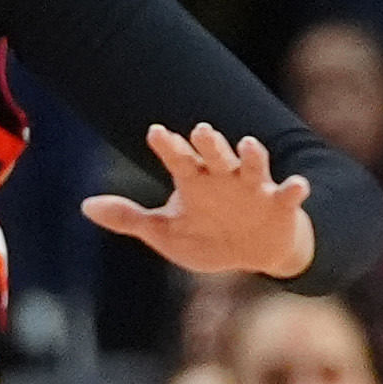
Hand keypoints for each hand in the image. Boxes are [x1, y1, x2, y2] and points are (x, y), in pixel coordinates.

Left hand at [81, 122, 317, 279]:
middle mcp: (223, 178)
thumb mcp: (164, 232)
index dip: (168, 146)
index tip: (155, 132)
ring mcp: (253, 190)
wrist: (253, 253)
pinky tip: (297, 186)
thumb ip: (128, 218)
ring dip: (251, 155)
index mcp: (194, 181)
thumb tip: (84, 205)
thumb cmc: (207, 236)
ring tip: (247, 144)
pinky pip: (288, 195)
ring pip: (251, 166)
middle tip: (201, 130)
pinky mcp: (278, 205)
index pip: (178, 159)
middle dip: (209, 144)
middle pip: (215, 155)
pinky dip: (293, 190)